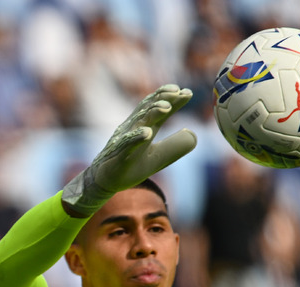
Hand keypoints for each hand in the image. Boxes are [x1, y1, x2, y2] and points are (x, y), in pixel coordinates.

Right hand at [62, 85, 196, 216]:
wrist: (105, 180)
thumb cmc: (131, 166)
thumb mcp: (158, 158)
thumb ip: (174, 146)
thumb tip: (194, 135)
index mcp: (145, 127)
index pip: (159, 109)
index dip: (173, 100)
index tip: (188, 92)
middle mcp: (134, 128)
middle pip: (148, 108)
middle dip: (163, 98)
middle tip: (177, 91)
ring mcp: (124, 140)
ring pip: (138, 122)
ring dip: (152, 113)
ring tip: (166, 107)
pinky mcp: (118, 155)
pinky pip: (127, 144)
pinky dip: (136, 137)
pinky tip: (147, 132)